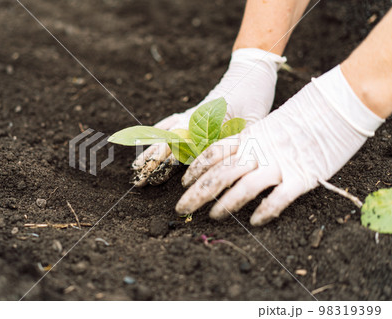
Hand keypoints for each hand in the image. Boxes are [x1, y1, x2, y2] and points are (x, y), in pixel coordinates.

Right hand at [132, 48, 285, 185]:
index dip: (165, 162)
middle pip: (167, 142)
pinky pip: (172, 122)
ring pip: (165, 133)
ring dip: (150, 150)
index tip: (154, 176)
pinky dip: (159, 131)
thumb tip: (222, 166)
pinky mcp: (196, 112)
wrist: (252, 69)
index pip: (180, 144)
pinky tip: (148, 139)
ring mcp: (192, 114)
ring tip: (137, 167)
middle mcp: (194, 117)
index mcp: (205, 120)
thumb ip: (236, 141)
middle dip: (151, 162)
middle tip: (138, 180)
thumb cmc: (255, 95)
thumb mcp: (251, 122)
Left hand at [176, 66, 384, 225]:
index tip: (183, 183)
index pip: (213, 153)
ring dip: (225, 204)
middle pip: (220, 174)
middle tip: (180, 209)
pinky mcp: (301, 177)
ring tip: (213, 216)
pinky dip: (266, 210)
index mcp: (249, 137)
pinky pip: (279, 198)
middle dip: (196, 193)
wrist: (335, 107)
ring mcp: (279, 163)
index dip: (195, 169)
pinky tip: (255, 221)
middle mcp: (258, 151)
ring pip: (244, 187)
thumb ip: (247, 141)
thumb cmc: (300, 117)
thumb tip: (225, 157)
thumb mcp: (266, 125)